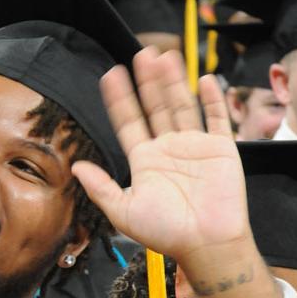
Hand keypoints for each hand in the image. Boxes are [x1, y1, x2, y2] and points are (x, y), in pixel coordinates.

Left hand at [72, 47, 248, 262]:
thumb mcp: (123, 210)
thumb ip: (100, 187)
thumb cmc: (164, 232)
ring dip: (173, 82)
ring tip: (165, 57)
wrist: (205, 244)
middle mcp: (167, 149)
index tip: (110, 75)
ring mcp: (194, 146)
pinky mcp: (220, 149)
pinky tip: (204, 79)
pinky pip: (216, 119)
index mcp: (144, 161)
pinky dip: (212, 100)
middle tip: (141, 53)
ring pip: (181, 106)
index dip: (120, 99)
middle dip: (148, 81)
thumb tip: (76, 166)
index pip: (128, 122)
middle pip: (155, 107)